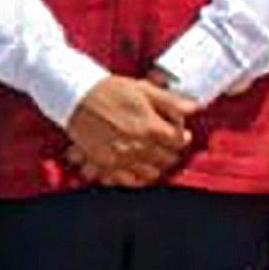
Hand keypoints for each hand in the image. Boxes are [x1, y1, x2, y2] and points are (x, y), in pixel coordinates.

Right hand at [66, 74, 191, 186]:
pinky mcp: (104, 164)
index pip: (178, 141)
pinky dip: (134, 178)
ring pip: (150, 174)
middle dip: (170, 152)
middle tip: (167, 145)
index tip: (180, 132)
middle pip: (166, 160)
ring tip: (153, 157)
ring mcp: (120, 158)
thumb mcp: (143, 89)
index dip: (182, 136)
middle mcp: (137, 146)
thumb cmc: (109, 90)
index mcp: (149, 127)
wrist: (75, 96)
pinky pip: (126, 181)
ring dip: (155, 167)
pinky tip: (136, 169)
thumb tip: (193, 108)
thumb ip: (170, 101)